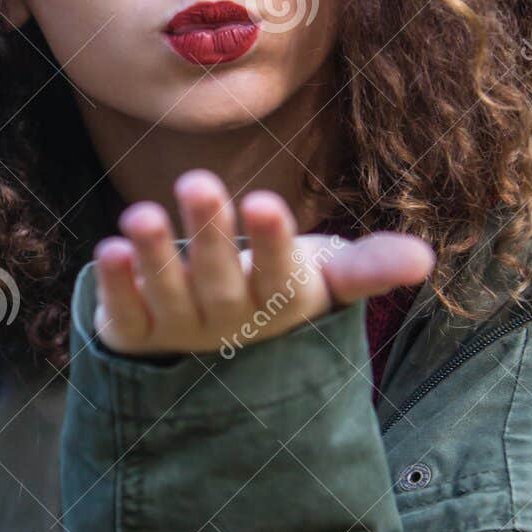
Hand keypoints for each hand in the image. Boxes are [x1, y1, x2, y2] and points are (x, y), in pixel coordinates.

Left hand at [91, 169, 435, 358]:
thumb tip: (424, 261)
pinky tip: (107, 251)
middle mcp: (227, 320)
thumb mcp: (323, 273)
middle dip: (209, 234)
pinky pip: (124, 313)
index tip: (265, 203)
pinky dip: (114, 287)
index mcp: (279, 304)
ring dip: (154, 255)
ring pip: (166, 296)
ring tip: (139, 213)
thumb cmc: (277, 289)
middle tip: (197, 181)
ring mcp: (178, 329)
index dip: (272, 243)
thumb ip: (368, 266)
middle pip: (218, 280)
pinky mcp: (135, 330)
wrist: (212, 350)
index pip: (279, 277)